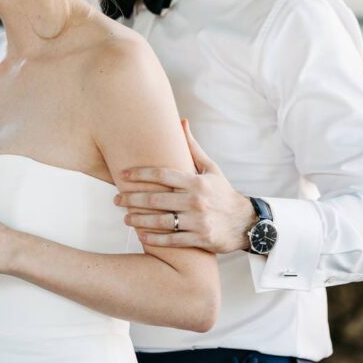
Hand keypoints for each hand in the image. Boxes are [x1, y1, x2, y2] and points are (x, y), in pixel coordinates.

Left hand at [115, 119, 256, 252]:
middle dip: (132, 199)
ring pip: (161, 221)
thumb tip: (181, 121)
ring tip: (125, 218)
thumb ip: (192, 147)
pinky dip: (155, 239)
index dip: (140, 174)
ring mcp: (198, 221)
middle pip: (156, 199)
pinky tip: (141, 236)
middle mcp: (196, 201)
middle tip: (116, 198)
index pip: (162, 175)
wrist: (246, 222)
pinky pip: (172, 240)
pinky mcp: (200, 239)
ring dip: (139, 220)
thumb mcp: (211, 168)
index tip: (123, 174)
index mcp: (196, 182)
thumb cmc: (223, 192)